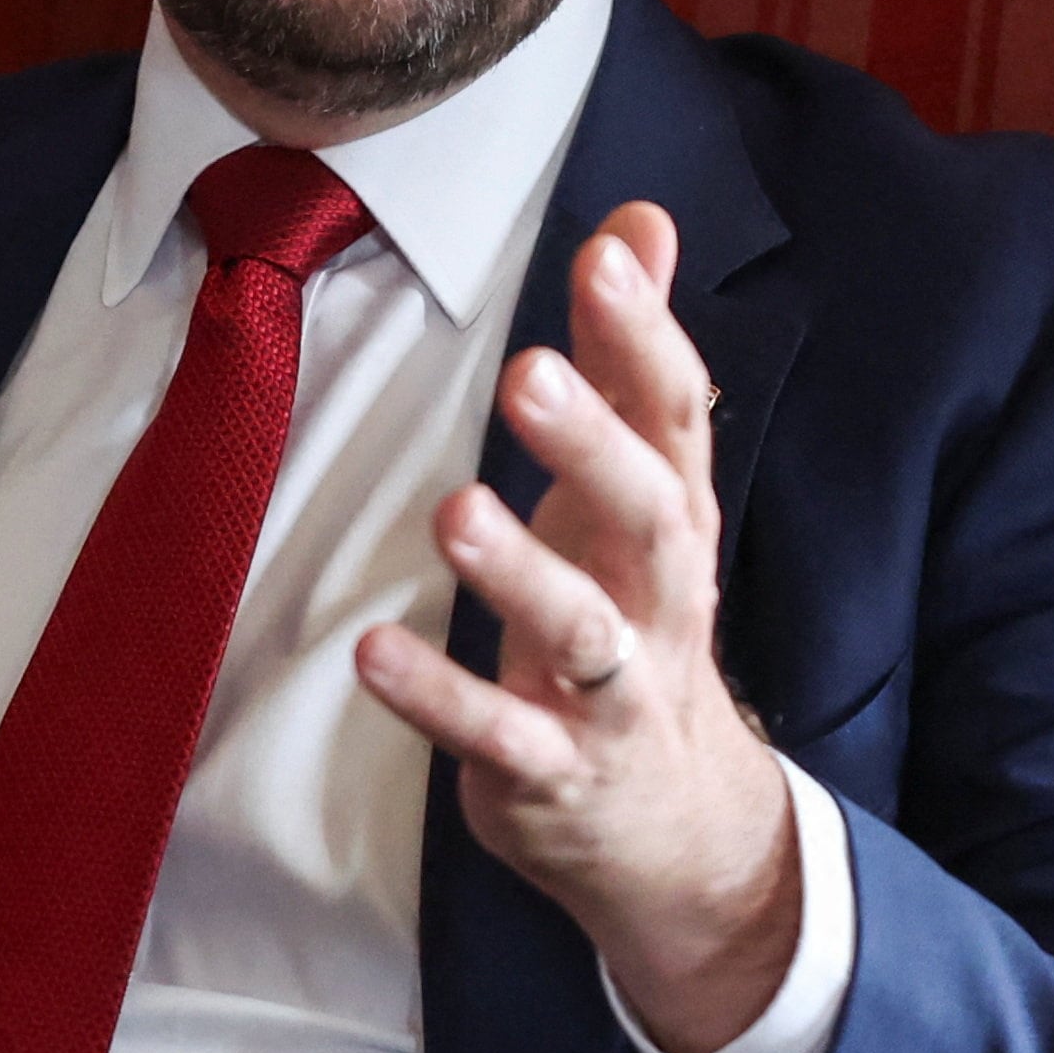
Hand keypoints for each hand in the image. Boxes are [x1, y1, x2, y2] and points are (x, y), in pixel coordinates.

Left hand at [354, 199, 798, 1052]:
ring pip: (583, 633)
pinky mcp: (556, 775)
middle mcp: (659, 603)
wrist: (681, 833)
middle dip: (592, 445)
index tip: (607, 256)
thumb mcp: (639, 492)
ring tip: (453, 510)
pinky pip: (503, 739)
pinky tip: (372, 656)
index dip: (647, 337)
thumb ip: (628, 362)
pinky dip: (443, 701)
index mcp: (673, 522)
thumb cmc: (635, 628)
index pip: (676, 419)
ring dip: (520, 574)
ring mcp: (611, 697)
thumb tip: (641, 219)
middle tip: (527, 371)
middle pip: (650, 517)